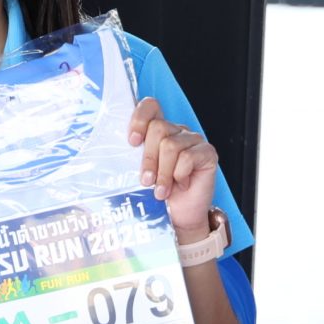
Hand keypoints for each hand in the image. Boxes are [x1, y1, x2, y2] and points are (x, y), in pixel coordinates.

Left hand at [128, 97, 217, 239]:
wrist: (180, 216)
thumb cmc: (158, 193)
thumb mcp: (139, 173)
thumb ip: (132, 157)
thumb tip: (115, 152)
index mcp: (159, 130)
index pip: (151, 106)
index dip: (140, 118)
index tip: (132, 142)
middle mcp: (177, 131)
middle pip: (158, 128)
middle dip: (148, 158)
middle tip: (146, 181)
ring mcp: (194, 140)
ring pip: (171, 145)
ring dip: (163, 173)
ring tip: (160, 191)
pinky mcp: (208, 153)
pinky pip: (188, 157)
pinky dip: (180, 175)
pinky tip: (181, 185)